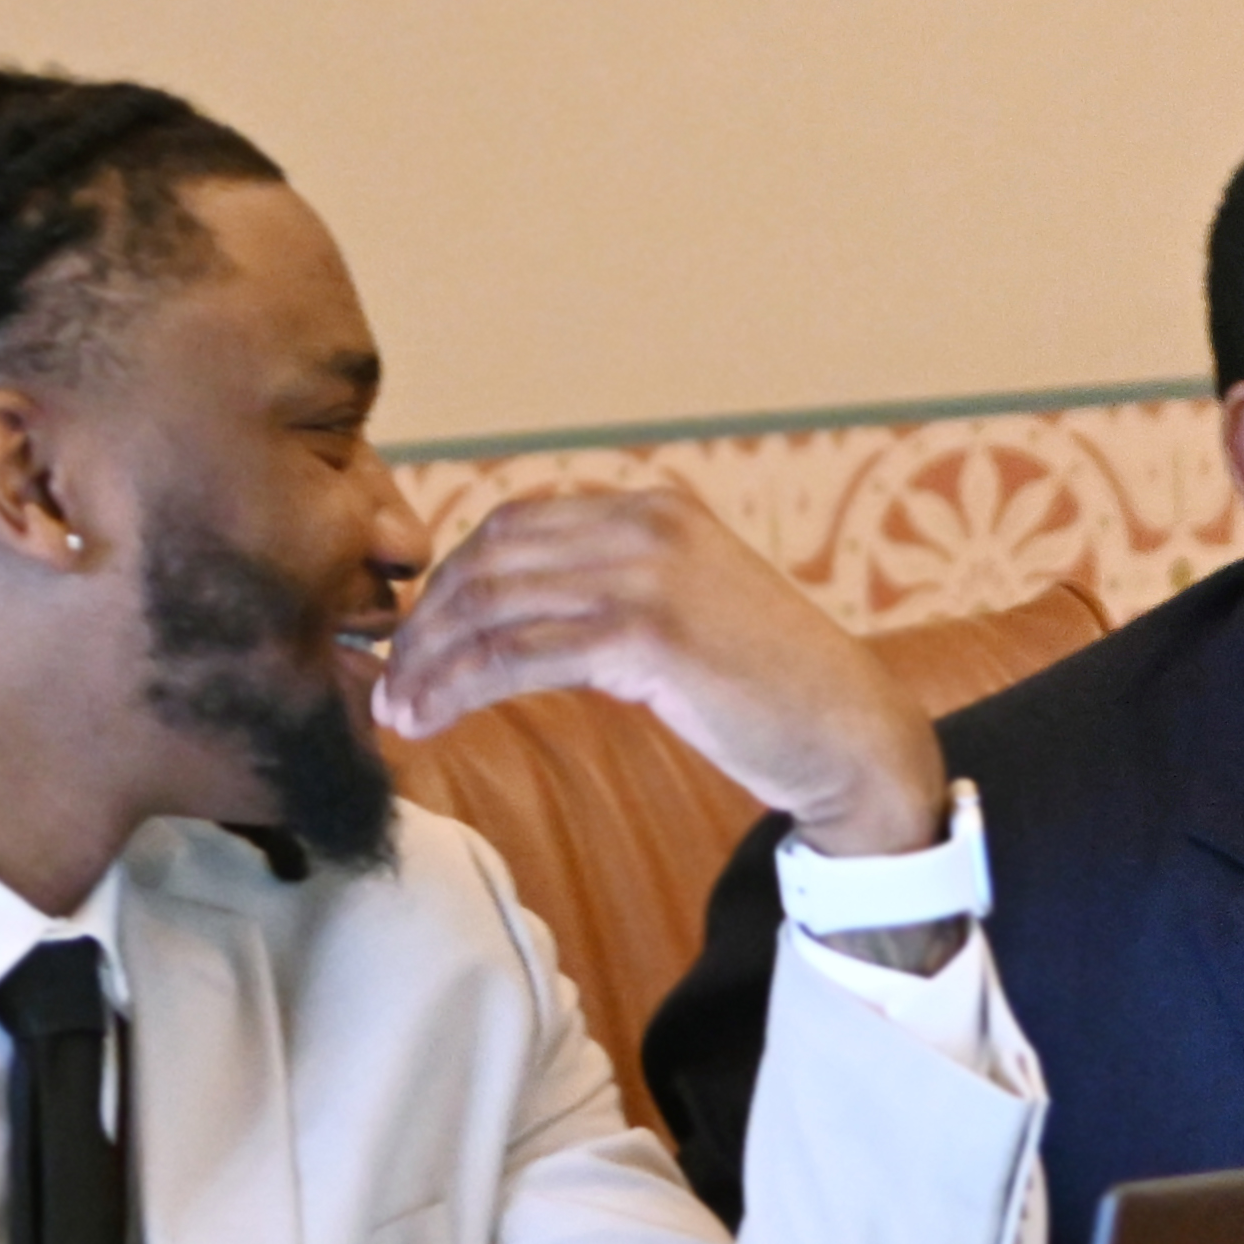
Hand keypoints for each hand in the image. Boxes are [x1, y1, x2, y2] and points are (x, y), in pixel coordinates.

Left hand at [377, 491, 948, 855]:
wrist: (852, 732)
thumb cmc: (774, 691)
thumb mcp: (693, 612)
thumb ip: (619, 593)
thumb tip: (521, 621)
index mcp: (657, 510)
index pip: (516, 524)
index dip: (451, 580)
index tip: (421, 639)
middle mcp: (649, 526)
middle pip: (490, 558)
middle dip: (424, 622)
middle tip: (390, 681)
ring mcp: (649, 575)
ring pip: (491, 605)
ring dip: (428, 661)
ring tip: (399, 711)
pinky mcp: (647, 635)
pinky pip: (516, 655)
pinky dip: (456, 687)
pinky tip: (431, 718)